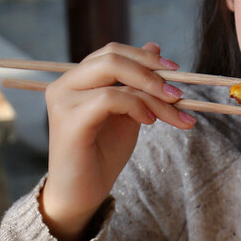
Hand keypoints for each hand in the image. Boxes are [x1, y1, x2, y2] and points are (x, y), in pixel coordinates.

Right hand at [41, 41, 193, 240]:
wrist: (83, 193)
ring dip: (153, 94)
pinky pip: (109, 99)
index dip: (146, 58)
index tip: (176, 72)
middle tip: (178, 92)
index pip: (113, 52)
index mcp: (77, 80)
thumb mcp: (129, 112)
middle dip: (152, 72)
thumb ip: (137, 83)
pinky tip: (149, 122)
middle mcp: (64, 85)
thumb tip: (155, 47)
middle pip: (112, 57)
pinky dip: (136, 106)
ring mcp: (62, 101)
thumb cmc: (103, 154)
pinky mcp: (68, 121)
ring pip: (115, 76)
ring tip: (173, 113)